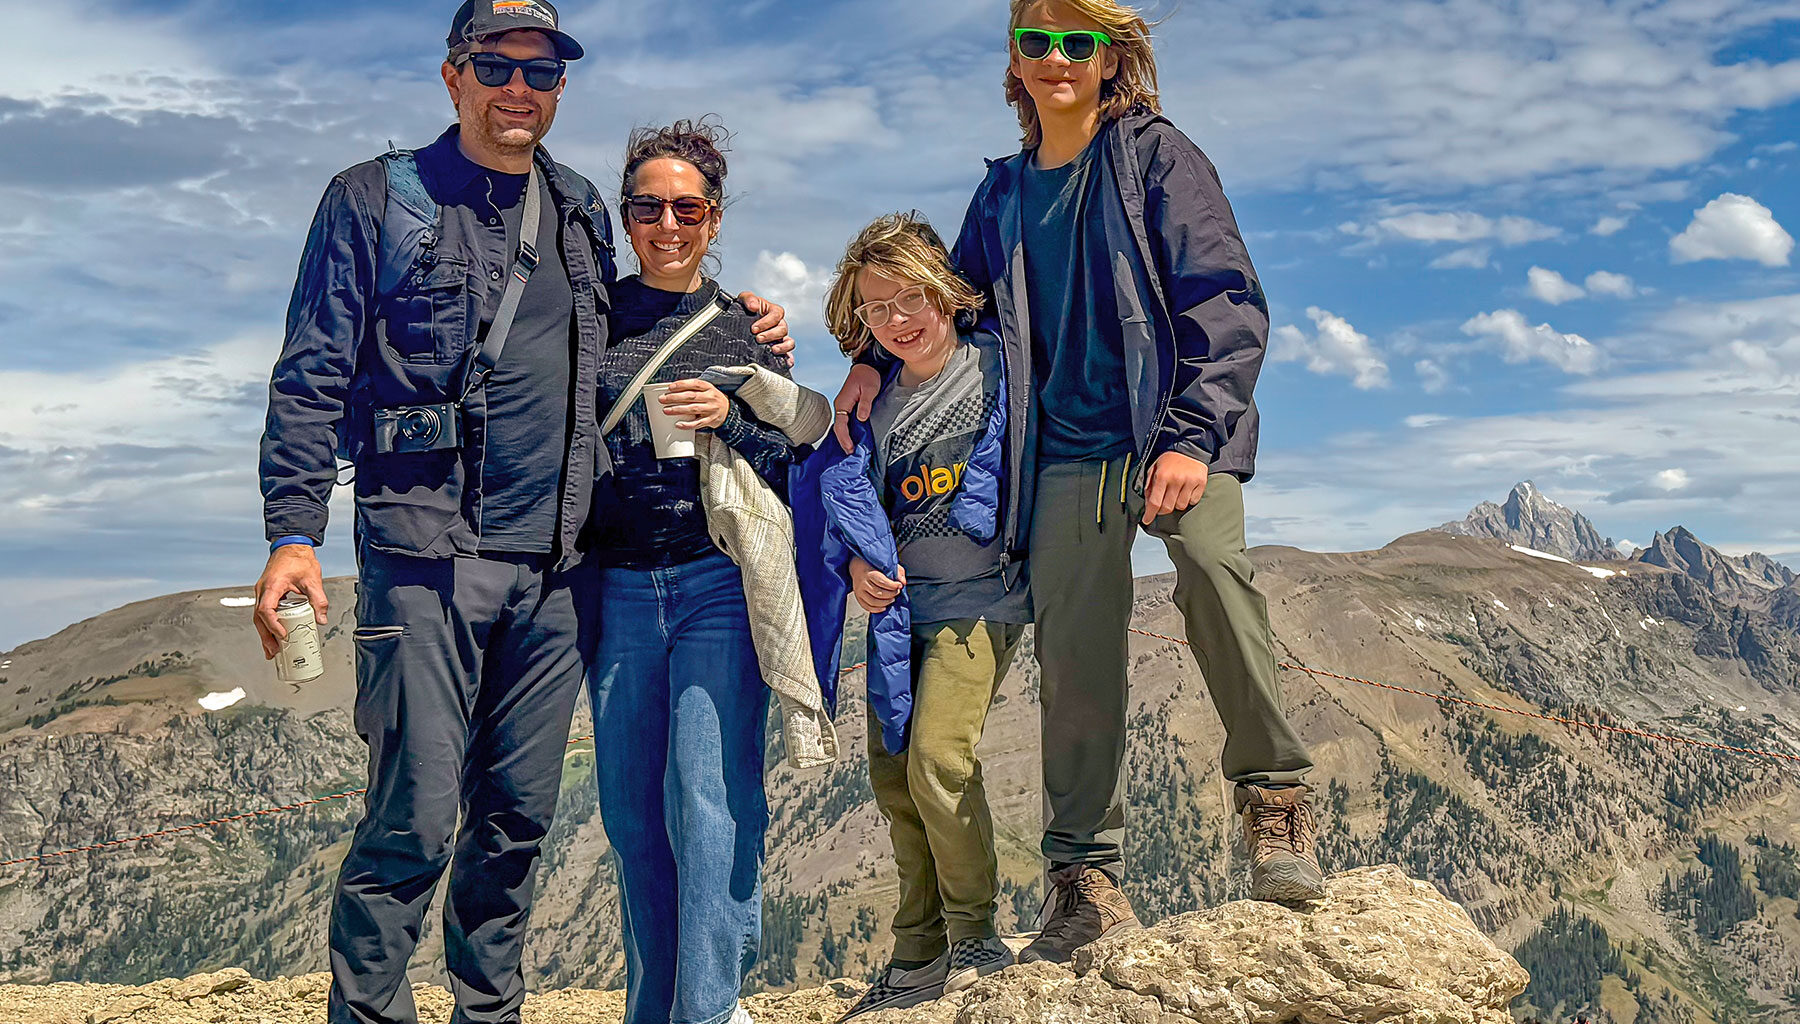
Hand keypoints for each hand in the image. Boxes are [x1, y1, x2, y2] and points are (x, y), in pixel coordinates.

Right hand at [254, 545, 327, 659]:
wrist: (291, 547)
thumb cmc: (299, 559)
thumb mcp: (313, 580)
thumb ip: (318, 600)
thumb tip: (321, 619)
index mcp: (272, 586)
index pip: (267, 609)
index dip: (273, 625)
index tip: (282, 635)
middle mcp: (263, 590)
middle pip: (259, 618)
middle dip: (266, 636)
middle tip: (273, 651)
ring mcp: (263, 592)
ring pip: (259, 616)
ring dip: (265, 633)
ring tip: (272, 649)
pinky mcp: (267, 593)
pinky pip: (264, 612)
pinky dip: (268, 624)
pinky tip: (274, 634)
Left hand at [660, 379, 729, 429]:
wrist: (727, 410)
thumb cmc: (712, 399)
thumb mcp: (706, 390)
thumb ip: (693, 389)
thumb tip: (672, 391)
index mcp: (708, 387)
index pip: (694, 384)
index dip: (682, 385)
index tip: (670, 387)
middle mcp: (710, 397)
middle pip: (691, 396)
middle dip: (675, 398)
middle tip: (663, 399)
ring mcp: (711, 409)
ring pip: (693, 409)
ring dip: (678, 410)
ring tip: (666, 410)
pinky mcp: (710, 420)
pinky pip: (698, 423)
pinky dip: (687, 425)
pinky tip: (679, 424)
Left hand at [739, 291, 794, 363]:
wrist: (737, 324)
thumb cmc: (744, 310)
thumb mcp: (744, 299)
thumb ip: (749, 299)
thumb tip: (754, 307)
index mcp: (774, 312)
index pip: (777, 315)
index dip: (767, 322)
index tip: (753, 329)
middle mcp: (779, 325)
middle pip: (783, 329)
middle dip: (771, 335)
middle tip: (758, 339)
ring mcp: (780, 338)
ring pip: (789, 342)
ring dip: (783, 347)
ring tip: (772, 350)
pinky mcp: (778, 350)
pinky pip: (788, 355)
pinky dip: (789, 359)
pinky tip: (786, 363)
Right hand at [832, 364, 881, 452]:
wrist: (866, 367)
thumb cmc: (867, 376)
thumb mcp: (870, 389)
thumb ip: (865, 403)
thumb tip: (861, 418)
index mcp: (843, 402)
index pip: (841, 424)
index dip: (845, 438)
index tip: (850, 448)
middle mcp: (840, 406)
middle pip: (839, 428)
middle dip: (843, 441)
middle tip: (851, 453)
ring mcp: (843, 406)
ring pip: (841, 426)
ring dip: (845, 438)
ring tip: (851, 450)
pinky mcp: (848, 407)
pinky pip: (845, 422)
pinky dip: (847, 432)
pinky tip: (852, 438)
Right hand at [849, 555, 905, 613]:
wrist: (858, 567)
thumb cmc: (874, 566)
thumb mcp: (887, 564)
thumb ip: (897, 572)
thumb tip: (903, 582)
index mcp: (869, 573)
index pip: (882, 582)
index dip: (893, 586)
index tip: (899, 585)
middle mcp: (863, 583)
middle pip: (879, 594)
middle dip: (891, 594)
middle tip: (897, 592)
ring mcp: (859, 592)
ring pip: (873, 602)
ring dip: (886, 603)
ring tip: (892, 599)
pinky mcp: (858, 598)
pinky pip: (867, 607)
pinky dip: (877, 609)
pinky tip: (884, 606)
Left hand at [1142, 451, 1207, 524]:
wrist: (1188, 447)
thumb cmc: (1169, 460)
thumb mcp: (1154, 469)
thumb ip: (1149, 486)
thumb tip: (1148, 504)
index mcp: (1162, 476)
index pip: (1155, 502)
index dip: (1150, 514)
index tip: (1147, 520)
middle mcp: (1176, 479)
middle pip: (1167, 508)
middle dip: (1162, 510)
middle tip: (1161, 506)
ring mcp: (1190, 481)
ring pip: (1181, 506)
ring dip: (1176, 504)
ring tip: (1175, 493)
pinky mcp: (1201, 482)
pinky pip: (1193, 501)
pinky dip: (1188, 499)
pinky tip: (1185, 490)